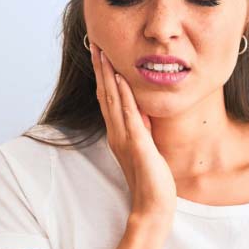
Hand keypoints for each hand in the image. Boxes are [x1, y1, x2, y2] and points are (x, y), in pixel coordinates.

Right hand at [90, 42, 176, 219]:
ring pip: (112, 100)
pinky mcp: (137, 143)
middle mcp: (116, 133)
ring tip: (103, 52)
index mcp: (118, 133)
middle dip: (100, 68)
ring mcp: (124, 137)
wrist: (152, 205)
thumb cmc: (152, 179)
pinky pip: (128, 115)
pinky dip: (123, 95)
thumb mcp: (146, 147)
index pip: (107, 99)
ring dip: (107, 74)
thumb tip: (143, 111)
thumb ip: (141, 129)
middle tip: (95, 43)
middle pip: (104, 94)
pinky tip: (119, 79)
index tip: (100, 54)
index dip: (102, 76)